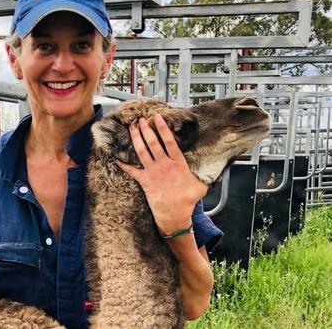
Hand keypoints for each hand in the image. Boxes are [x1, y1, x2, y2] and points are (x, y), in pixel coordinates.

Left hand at [116, 114, 206, 234]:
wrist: (175, 215)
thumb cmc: (188, 200)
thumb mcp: (201, 185)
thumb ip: (203, 174)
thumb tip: (215, 167)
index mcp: (178, 163)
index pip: (169, 142)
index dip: (163, 128)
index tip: (158, 117)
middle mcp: (164, 165)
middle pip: (152, 143)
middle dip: (145, 129)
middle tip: (140, 119)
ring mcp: (153, 172)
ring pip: (142, 152)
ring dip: (136, 138)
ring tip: (131, 127)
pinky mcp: (145, 181)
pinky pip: (132, 171)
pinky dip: (123, 164)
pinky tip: (116, 157)